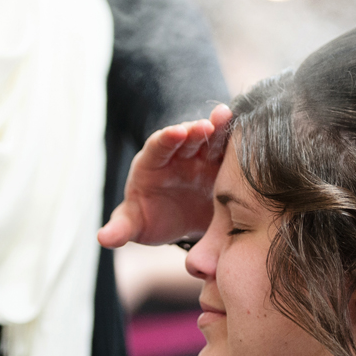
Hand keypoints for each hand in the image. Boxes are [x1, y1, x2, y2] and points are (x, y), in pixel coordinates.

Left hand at [98, 103, 232, 247]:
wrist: (175, 222)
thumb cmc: (149, 218)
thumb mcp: (134, 225)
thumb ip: (121, 228)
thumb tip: (103, 238)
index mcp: (151, 165)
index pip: (157, 147)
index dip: (167, 139)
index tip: (176, 132)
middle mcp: (176, 156)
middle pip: (186, 139)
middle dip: (195, 131)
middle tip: (208, 124)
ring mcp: (200, 159)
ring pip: (210, 140)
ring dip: (219, 129)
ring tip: (229, 117)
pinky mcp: (220, 166)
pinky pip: (229, 152)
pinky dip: (238, 142)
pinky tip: (251, 131)